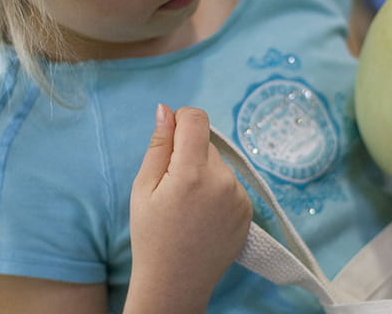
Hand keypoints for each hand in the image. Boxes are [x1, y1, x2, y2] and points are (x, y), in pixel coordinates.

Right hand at [126, 105, 251, 312]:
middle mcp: (222, 181)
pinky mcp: (248, 210)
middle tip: (172, 188)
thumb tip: (166, 110)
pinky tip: (203, 216)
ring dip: (204, 173)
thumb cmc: (152, 236)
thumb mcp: (143, 188)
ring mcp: (239, 196)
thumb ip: (159, 145)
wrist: (176, 282)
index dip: (181, 120)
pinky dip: (217, 191)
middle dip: (188, 154)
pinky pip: (231, 184)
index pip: (197, 119)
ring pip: (219, 164)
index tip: (170, 138)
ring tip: (188, 207)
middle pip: (206, 143)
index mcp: (192, 173)